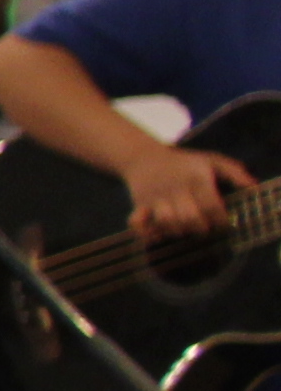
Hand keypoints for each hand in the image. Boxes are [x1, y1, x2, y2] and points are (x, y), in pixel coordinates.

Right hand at [120, 143, 254, 242]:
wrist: (143, 156)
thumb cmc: (183, 162)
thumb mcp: (211, 160)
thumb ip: (234, 172)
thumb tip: (252, 186)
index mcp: (195, 178)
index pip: (211, 206)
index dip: (221, 220)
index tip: (224, 223)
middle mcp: (175, 188)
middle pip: (190, 218)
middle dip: (201, 229)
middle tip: (204, 227)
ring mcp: (155, 197)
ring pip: (167, 223)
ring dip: (179, 231)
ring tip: (185, 229)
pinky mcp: (139, 204)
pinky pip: (137, 223)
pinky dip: (146, 233)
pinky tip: (157, 234)